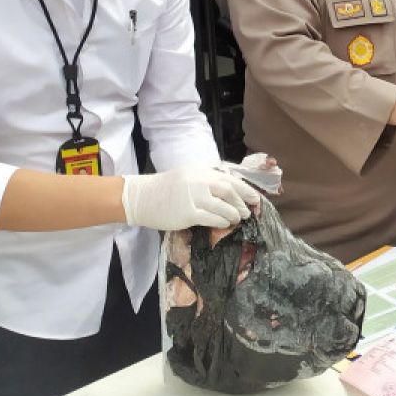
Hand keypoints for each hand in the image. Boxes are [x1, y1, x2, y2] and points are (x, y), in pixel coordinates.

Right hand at [122, 166, 261, 229]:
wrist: (141, 198)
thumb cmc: (164, 189)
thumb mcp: (187, 176)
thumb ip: (206, 181)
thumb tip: (230, 192)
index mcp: (200, 171)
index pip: (229, 178)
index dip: (245, 189)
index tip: (255, 198)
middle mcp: (198, 181)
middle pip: (229, 190)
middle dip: (243, 202)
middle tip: (248, 212)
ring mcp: (193, 196)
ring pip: (224, 205)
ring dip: (234, 214)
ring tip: (238, 219)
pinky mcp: (188, 213)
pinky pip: (212, 218)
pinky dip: (223, 221)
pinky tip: (225, 224)